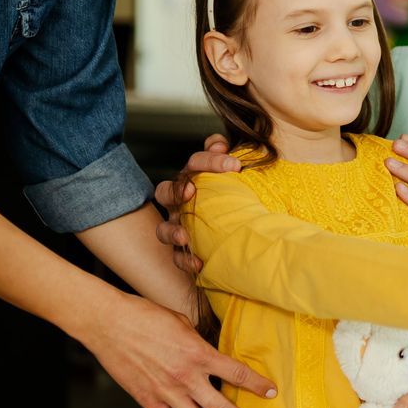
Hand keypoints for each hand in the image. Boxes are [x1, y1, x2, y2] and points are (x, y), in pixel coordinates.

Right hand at [73, 288, 277, 407]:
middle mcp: (186, 377)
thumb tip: (210, 354)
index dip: (258, 386)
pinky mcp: (147, 400)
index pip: (238, 374)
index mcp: (199, 354)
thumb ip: (200, 343)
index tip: (271, 392)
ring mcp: (166, 392)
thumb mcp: (183, 323)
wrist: (109, 323)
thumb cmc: (144, 316)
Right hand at [153, 134, 243, 275]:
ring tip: (185, 237)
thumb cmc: (236, 199)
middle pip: (165, 192)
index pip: (194, 164)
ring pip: (163, 229)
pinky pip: (177, 258)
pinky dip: (185, 261)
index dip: (209, 161)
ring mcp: (179, 227)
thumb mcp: (235, 176)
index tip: (235, 165)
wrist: (243, 236)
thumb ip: (225, 156)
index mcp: (193, 180)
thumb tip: (219, 143)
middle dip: (175, 191)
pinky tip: (199, 263)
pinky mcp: (185, 252)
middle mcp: (180, 203)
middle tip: (191, 190)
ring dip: (172, 232)